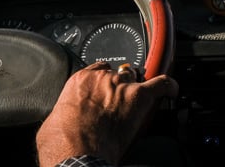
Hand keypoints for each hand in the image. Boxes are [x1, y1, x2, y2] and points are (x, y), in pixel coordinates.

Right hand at [36, 62, 178, 166]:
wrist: (76, 155)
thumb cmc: (61, 143)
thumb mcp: (53, 122)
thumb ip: (64, 111)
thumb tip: (61, 120)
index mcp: (80, 81)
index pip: (98, 69)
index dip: (104, 81)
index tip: (106, 89)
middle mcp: (102, 78)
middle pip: (118, 73)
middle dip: (120, 86)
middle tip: (120, 102)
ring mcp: (122, 85)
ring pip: (136, 77)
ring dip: (138, 87)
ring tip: (140, 99)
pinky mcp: (139, 96)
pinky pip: (161, 84)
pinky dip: (168, 86)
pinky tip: (172, 90)